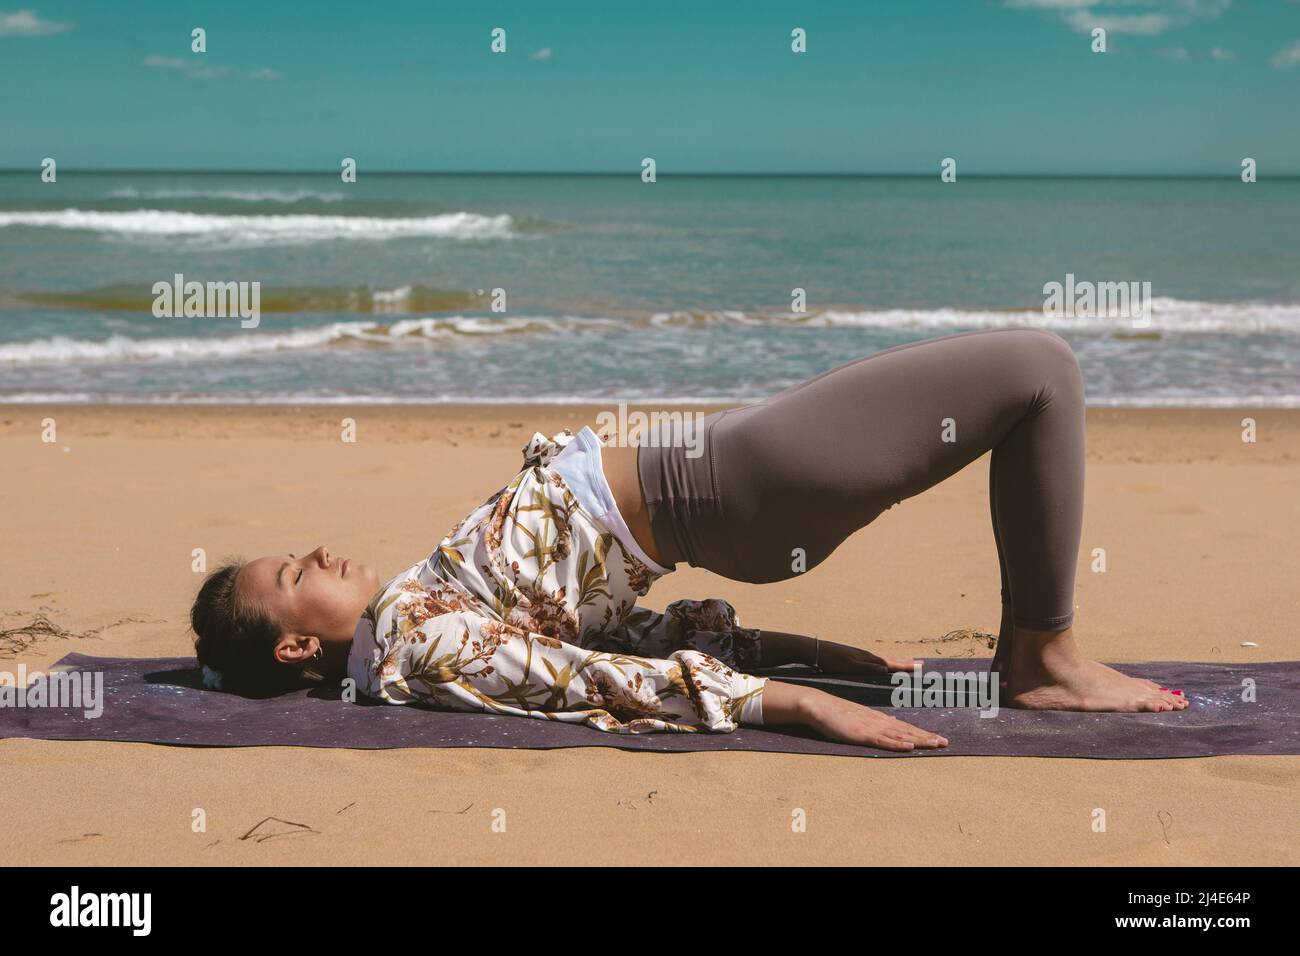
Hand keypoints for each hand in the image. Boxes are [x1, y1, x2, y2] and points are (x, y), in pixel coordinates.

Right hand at [800, 688, 947, 751]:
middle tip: (946, 743)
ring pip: (900, 735)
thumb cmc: (836, 713)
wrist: (818, 706)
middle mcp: (878, 722)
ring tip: (936, 744)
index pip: (905, 727)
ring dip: (919, 740)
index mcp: (878, 719)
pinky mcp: (861, 734)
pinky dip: (897, 744)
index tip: (938, 738)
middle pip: (907, 731)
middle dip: (927, 737)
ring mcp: (870, 728)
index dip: (922, 733)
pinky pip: (882, 741)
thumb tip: (894, 722)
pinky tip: (910, 746)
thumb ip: (877, 721)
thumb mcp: (860, 717)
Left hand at [817, 641, 915, 674]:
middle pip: (891, 660)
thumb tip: (886, 668)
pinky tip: (883, 664)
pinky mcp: (854, 658)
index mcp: (868, 659)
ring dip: (897, 661)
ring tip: (907, 662)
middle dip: (906, 663)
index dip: (906, 666)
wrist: (814, 650)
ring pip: (884, 659)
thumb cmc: (831, 660)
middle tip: (921, 664)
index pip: (891, 664)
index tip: (920, 667)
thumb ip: (867, 667)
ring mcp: (861, 656)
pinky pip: (876, 660)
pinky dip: (885, 662)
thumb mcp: (849, 666)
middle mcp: (867, 656)